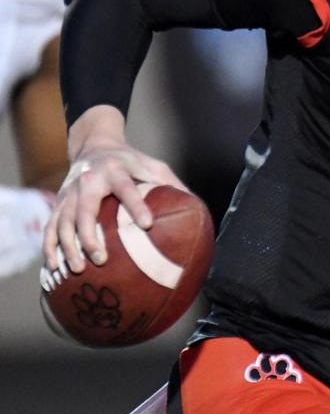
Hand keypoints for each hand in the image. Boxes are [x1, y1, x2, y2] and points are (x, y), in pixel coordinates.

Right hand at [43, 106, 185, 274]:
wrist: (95, 144)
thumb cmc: (131, 161)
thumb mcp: (154, 165)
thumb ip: (172, 184)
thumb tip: (196, 210)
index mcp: (115, 169)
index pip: (126, 188)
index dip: (136, 205)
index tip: (147, 225)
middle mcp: (89, 180)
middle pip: (85, 209)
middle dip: (90, 235)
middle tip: (101, 259)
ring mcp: (69, 191)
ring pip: (62, 221)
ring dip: (68, 246)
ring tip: (78, 269)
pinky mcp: (58, 202)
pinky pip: (50, 227)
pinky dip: (49, 247)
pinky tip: (54, 268)